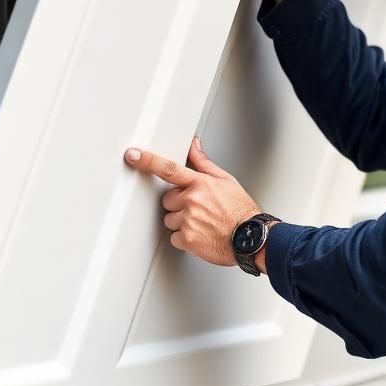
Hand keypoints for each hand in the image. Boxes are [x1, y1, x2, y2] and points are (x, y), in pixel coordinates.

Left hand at [124, 136, 258, 266]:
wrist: (252, 238)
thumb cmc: (241, 211)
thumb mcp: (226, 180)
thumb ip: (203, 163)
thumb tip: (193, 145)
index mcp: (200, 184)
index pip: (169, 169)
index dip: (148, 161)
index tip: (133, 155)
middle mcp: (193, 200)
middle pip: (167, 200)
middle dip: (178, 204)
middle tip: (198, 208)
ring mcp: (189, 220)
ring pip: (170, 219)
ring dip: (181, 222)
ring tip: (202, 223)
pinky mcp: (187, 239)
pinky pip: (174, 237)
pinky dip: (184, 238)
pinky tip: (201, 234)